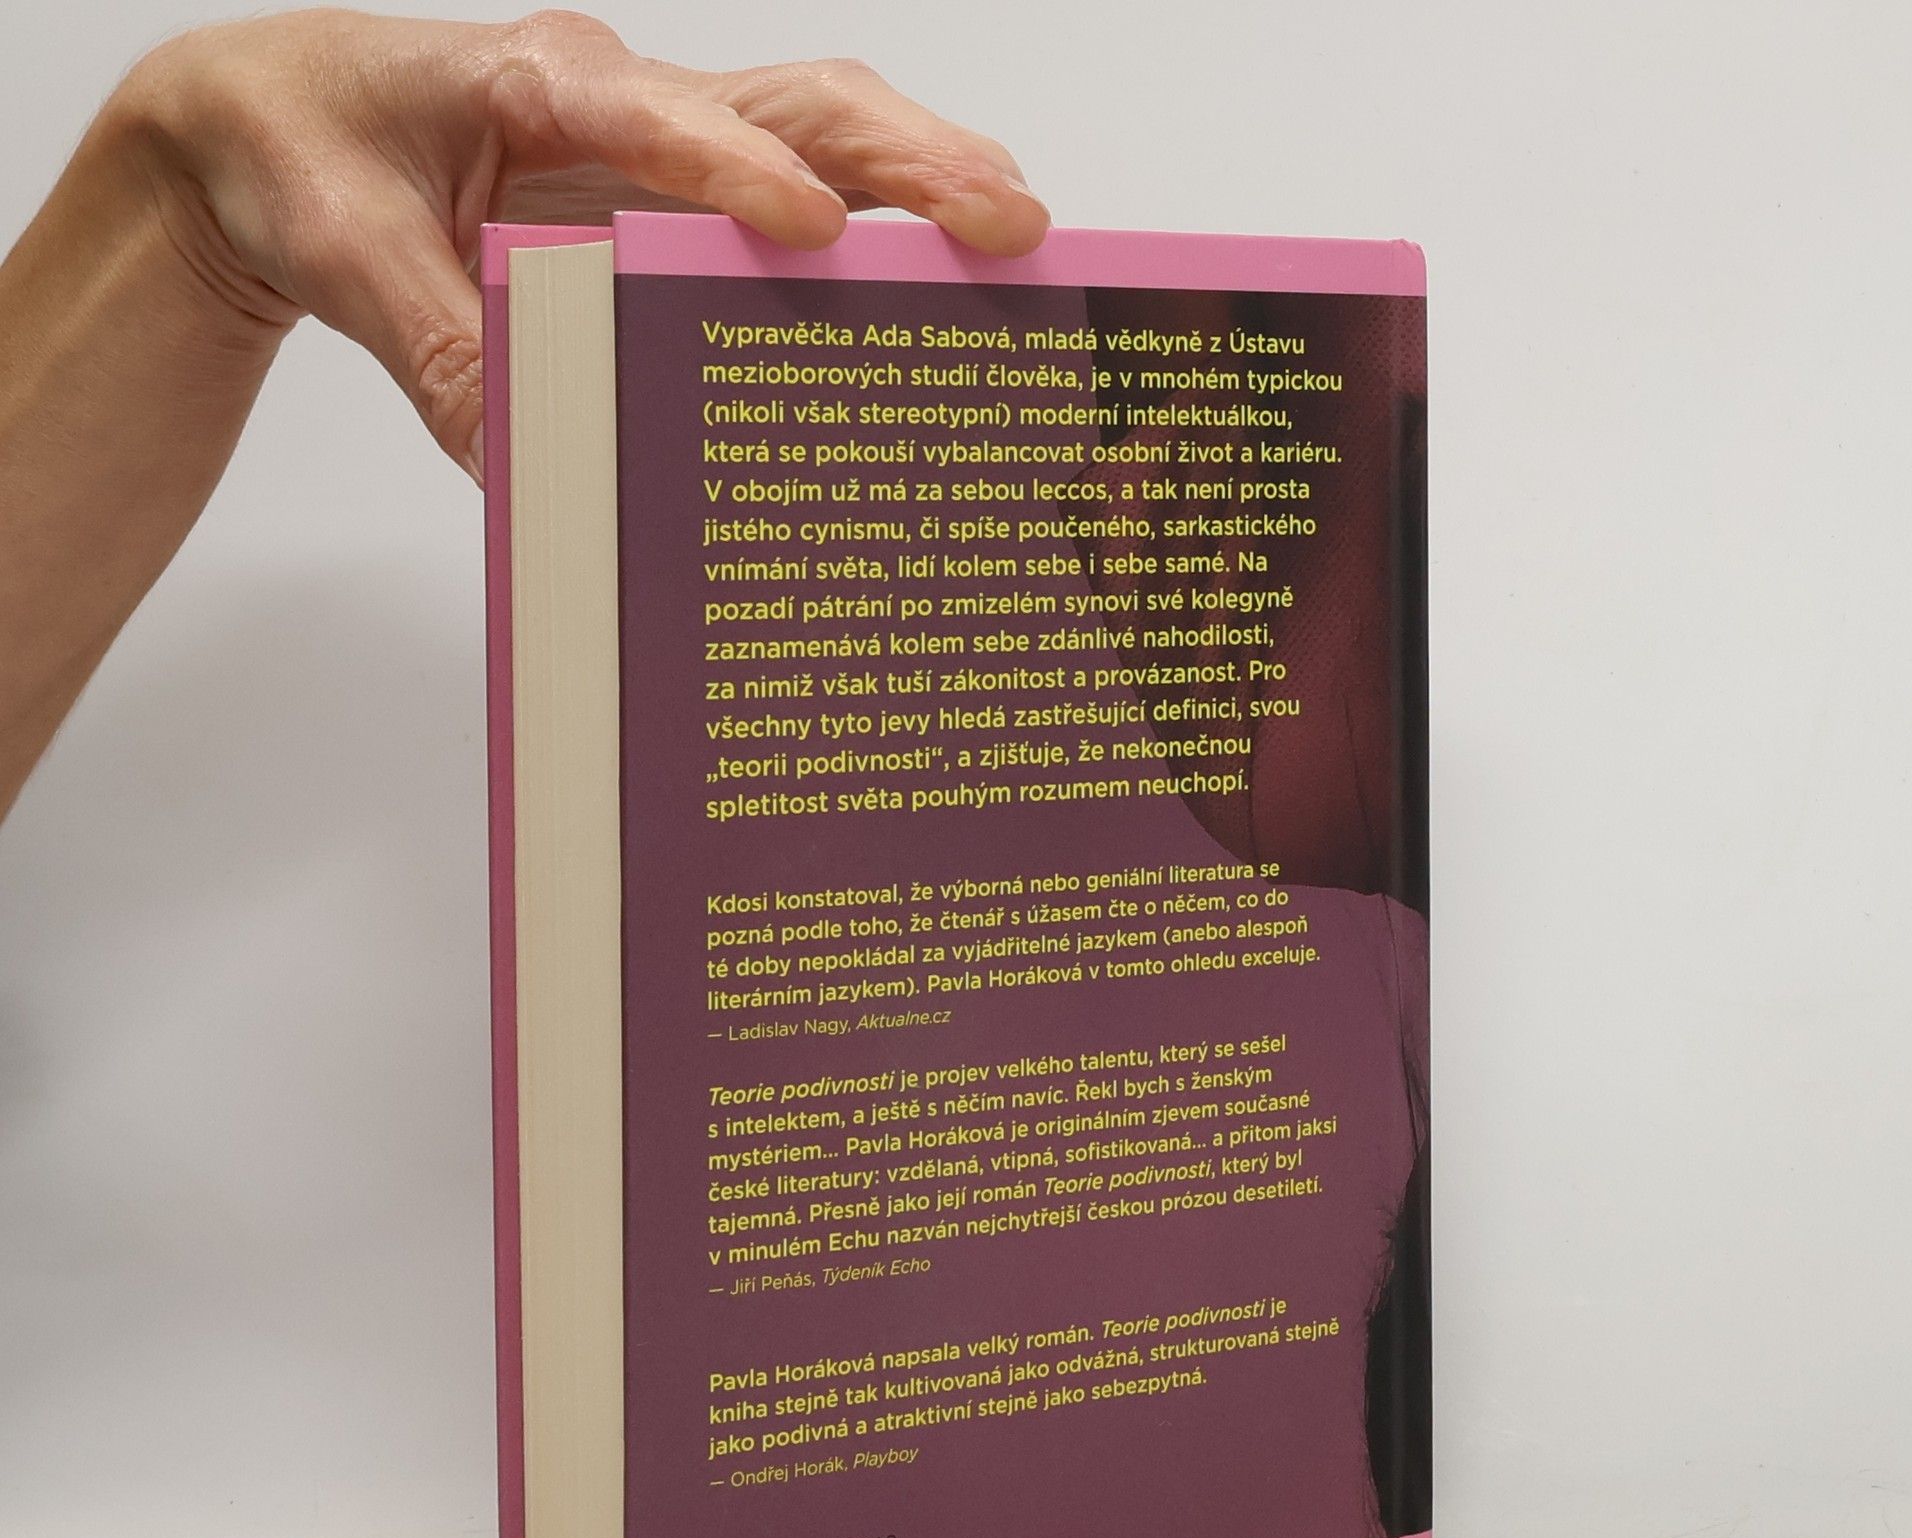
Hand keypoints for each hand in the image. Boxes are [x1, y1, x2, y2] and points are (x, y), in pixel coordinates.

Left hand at [112, 8, 1050, 478]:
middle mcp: (622, 97)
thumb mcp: (350, 263)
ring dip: (928, 180)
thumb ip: (445, 359)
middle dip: (910, 156)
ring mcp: (666, 138)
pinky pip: (803, 189)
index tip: (812, 226)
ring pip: (823, 131)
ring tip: (1020, 243)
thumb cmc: (311, 159)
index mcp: (530, 83)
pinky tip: (945, 277)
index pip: (650, 115)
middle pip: (796, 101)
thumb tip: (532, 472)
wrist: (282, 128)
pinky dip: (887, 227)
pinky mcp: (683, 191)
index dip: (737, 167)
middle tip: (1008, 219)